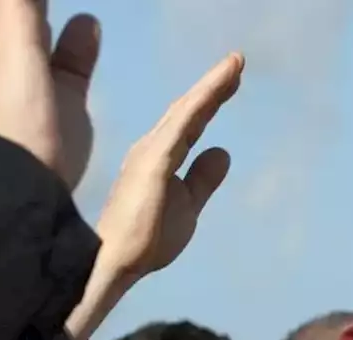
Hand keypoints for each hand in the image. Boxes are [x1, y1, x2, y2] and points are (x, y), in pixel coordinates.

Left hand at [0, 0, 100, 189]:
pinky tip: (93, 26)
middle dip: (46, 0)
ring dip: (63, 6)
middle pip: (31, 4)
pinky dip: (83, 37)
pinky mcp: (66, 99)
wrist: (29, 183)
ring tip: (86, 3)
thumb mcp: (15, 38)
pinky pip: (73, 55)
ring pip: (50, 21)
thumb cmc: (21, 112)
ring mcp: (42, 72)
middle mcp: (17, 45)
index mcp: (3, 28)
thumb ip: (22, 1)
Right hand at [94, 53, 243, 280]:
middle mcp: (152, 148)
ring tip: (234, 65)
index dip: (211, 101)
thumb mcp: (187, 205)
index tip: (233, 79)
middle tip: (238, 61)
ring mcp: (151, 152)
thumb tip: (223, 151)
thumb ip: (202, 179)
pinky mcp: (153, 161)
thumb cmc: (145, 239)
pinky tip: (217, 86)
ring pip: (187, 111)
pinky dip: (202, 101)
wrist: (114, 265)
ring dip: (211, 87)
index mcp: (160, 158)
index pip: (191, 124)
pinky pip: (183, 125)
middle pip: (189, 111)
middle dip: (214, 86)